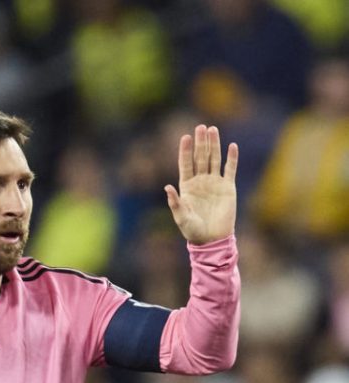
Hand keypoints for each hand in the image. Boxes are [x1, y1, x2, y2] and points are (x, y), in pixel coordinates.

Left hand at [165, 124, 237, 244]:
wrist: (212, 238)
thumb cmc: (193, 230)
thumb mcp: (181, 216)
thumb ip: (175, 202)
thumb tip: (167, 187)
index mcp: (187, 186)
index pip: (185, 164)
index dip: (185, 150)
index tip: (185, 137)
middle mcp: (200, 181)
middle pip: (200, 157)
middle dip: (201, 142)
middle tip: (201, 127)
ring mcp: (214, 183)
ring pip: (214, 159)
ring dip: (214, 145)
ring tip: (212, 129)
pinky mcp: (228, 187)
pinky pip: (230, 169)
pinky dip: (232, 158)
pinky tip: (232, 146)